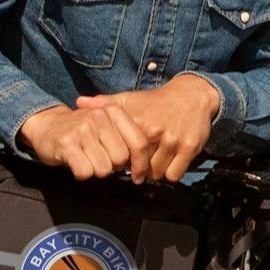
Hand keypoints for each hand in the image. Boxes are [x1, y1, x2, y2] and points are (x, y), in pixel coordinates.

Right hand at [17, 100, 138, 178]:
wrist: (47, 125)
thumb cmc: (83, 131)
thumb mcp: (106, 124)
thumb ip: (127, 138)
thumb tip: (144, 167)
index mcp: (113, 111)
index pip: (139, 142)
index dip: (141, 164)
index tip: (138, 175)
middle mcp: (98, 117)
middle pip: (121, 159)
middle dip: (113, 166)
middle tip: (101, 159)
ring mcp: (82, 129)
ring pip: (104, 169)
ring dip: (96, 170)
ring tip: (87, 158)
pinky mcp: (66, 144)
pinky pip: (85, 172)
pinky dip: (81, 173)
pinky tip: (76, 161)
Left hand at [80, 73, 224, 183]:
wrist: (191, 95)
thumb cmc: (156, 101)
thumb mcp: (129, 98)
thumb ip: (103, 103)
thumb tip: (78, 102)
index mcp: (137, 122)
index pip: (122, 155)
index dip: (121, 161)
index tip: (123, 161)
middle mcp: (154, 132)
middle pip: (139, 167)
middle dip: (138, 170)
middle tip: (138, 168)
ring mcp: (173, 140)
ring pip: (157, 174)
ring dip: (154, 174)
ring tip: (152, 165)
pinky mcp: (189, 148)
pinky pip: (174, 174)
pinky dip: (170, 174)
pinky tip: (167, 165)